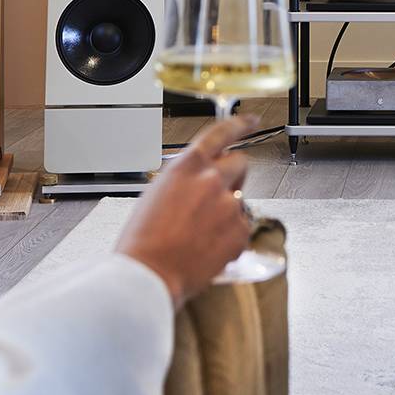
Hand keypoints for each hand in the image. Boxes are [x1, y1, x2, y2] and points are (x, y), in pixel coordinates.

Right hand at [115, 114, 257, 306]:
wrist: (148, 274)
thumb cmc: (143, 241)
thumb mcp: (156, 194)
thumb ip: (184, 180)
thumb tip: (198, 183)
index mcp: (187, 166)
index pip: (222, 133)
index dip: (240, 124)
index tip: (251, 121)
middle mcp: (212, 179)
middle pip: (240, 163)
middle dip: (233, 175)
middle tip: (218, 195)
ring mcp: (230, 205)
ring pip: (239, 200)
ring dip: (226, 212)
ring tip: (200, 233)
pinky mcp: (240, 230)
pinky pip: (242, 227)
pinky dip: (230, 236)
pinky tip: (207, 248)